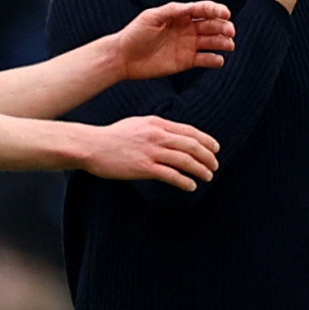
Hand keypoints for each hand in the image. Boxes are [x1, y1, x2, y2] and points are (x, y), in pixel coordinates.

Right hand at [83, 116, 219, 190]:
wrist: (92, 146)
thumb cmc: (113, 137)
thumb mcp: (138, 124)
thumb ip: (156, 128)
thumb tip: (173, 136)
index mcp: (157, 123)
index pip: (189, 131)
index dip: (206, 141)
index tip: (215, 148)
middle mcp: (157, 135)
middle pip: (192, 145)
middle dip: (208, 157)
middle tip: (215, 165)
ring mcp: (151, 151)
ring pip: (185, 160)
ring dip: (201, 170)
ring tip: (208, 177)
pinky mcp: (144, 167)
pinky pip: (171, 175)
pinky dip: (184, 181)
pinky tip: (191, 186)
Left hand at [116, 1, 235, 79]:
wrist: (124, 57)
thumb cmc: (135, 33)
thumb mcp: (152, 17)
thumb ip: (171, 11)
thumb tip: (189, 7)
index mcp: (180, 15)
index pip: (203, 9)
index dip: (216, 10)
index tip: (226, 13)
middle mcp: (188, 28)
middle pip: (211, 25)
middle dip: (223, 26)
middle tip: (230, 31)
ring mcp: (188, 45)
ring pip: (212, 42)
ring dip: (223, 42)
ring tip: (229, 45)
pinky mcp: (186, 61)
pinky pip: (205, 59)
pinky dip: (214, 60)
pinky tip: (219, 60)